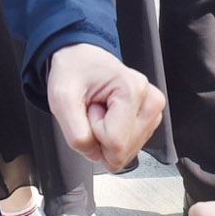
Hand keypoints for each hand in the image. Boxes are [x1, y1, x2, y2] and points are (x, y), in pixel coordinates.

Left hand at [46, 43, 166, 170]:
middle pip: (123, 151)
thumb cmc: (74, 72)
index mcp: (132, 90)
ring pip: (127, 153)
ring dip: (106, 138)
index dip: (93, 133)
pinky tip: (109, 116)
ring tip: (100, 111)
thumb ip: (76, 135)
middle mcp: (150, 100)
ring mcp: (153, 111)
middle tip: (94, 110)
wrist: (81, 60)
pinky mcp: (150, 120)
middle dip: (100, 138)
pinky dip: (113, 138)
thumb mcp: (61, 99)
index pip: (115, 143)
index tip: (90, 109)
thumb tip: (96, 155)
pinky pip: (129, 148)